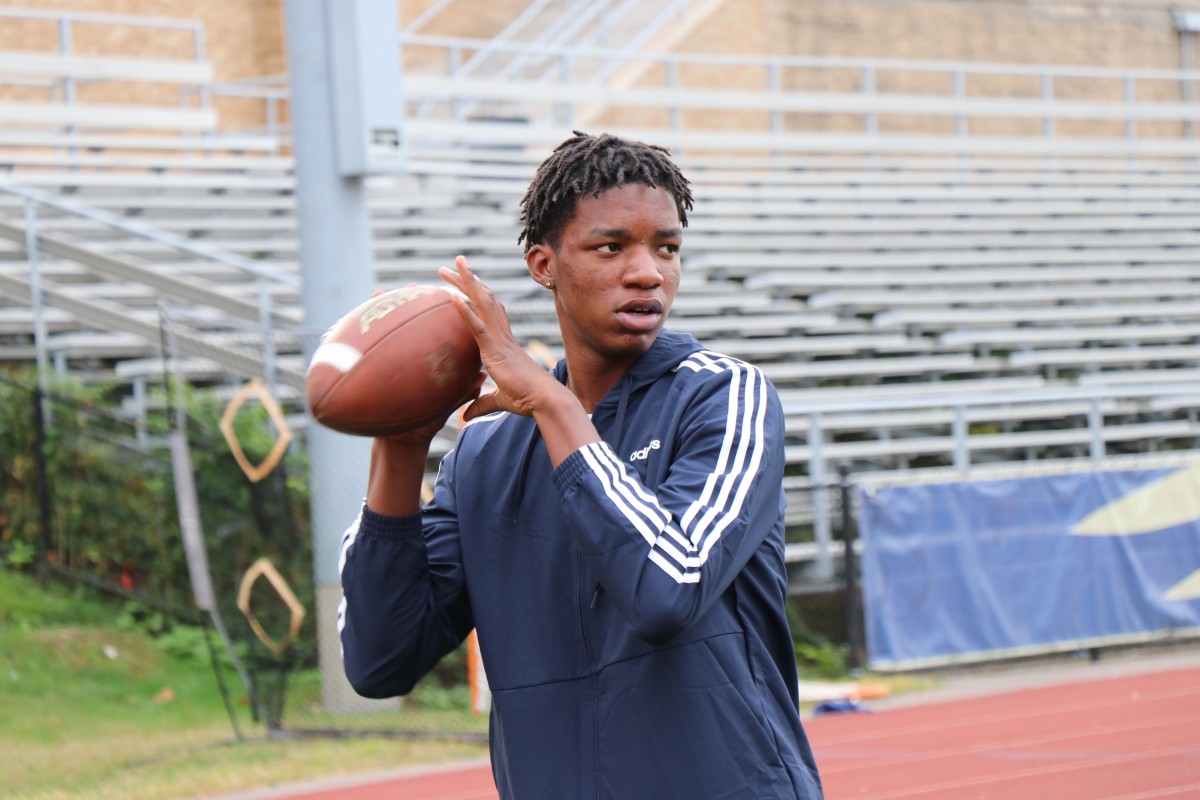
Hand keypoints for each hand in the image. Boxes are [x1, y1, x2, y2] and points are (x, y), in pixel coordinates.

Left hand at [439, 255, 561, 420]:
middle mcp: (502, 336)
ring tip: (453, 264)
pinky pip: (478, 328)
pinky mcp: (497, 352)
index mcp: (503, 344)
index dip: (476, 295)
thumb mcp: (498, 401)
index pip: (488, 312)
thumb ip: (481, 404)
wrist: (546, 402)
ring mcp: (500, 341)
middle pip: (484, 299)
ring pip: (483, 303)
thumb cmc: (528, 401)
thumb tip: (465, 415)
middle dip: (466, 281)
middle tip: (450, 265)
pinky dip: (465, 311)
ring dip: (467, 282)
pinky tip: (452, 297)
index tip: (462, 284)